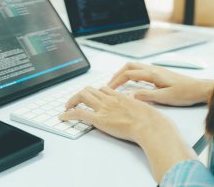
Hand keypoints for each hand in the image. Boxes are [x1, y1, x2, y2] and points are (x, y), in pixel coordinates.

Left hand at [60, 86, 197, 182]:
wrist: (150, 125)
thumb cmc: (150, 119)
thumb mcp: (143, 106)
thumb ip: (135, 102)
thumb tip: (135, 100)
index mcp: (120, 96)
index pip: (103, 89)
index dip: (95, 92)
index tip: (92, 96)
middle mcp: (110, 99)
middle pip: (90, 90)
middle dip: (80, 94)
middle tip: (75, 100)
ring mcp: (103, 108)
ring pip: (82, 96)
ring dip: (72, 100)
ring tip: (67, 106)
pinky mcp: (99, 119)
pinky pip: (79, 113)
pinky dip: (68, 114)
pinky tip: (63, 117)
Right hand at [108, 62, 213, 105]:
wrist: (200, 89)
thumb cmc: (186, 93)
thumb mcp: (165, 97)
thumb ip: (147, 96)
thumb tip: (130, 95)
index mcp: (153, 74)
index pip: (128, 74)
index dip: (117, 81)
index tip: (110, 89)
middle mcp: (153, 69)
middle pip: (129, 66)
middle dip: (117, 74)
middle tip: (110, 85)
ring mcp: (156, 70)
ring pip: (134, 67)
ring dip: (123, 73)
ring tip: (117, 83)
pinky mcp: (159, 73)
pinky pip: (140, 70)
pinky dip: (131, 75)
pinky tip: (131, 83)